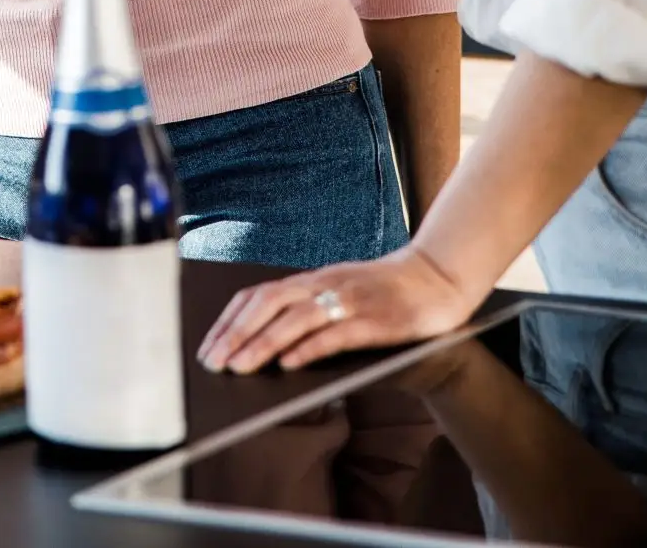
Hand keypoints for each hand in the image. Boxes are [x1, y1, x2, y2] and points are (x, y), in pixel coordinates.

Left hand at [198, 245, 484, 373]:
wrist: (439, 279)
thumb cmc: (387, 293)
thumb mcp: (341, 294)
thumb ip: (310, 312)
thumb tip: (267, 346)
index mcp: (315, 279)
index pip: (260, 295)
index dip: (230, 320)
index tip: (207, 346)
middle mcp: (327, 284)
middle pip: (270, 303)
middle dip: (237, 333)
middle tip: (212, 362)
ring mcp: (352, 300)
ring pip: (297, 318)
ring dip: (264, 343)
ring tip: (239, 367)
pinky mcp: (377, 320)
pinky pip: (337, 333)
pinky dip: (309, 347)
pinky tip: (289, 363)